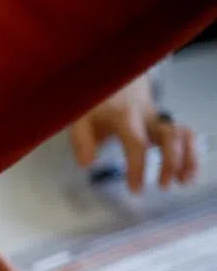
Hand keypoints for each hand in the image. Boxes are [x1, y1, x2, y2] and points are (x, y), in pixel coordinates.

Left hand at [68, 75, 197, 191]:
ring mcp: (159, 118)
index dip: (137, 166)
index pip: (136, 141)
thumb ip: (82, 141)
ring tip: (183, 181)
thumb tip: (87, 163)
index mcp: (124, 115)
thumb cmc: (97, 105)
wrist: (113, 83)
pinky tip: (187, 174)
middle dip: (170, 162)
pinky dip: (191, 154)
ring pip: (182, 134)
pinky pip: (186, 135)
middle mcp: (147, 116)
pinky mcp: (166, 123)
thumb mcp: (81, 119)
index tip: (136, 188)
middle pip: (168, 136)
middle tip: (163, 185)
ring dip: (187, 158)